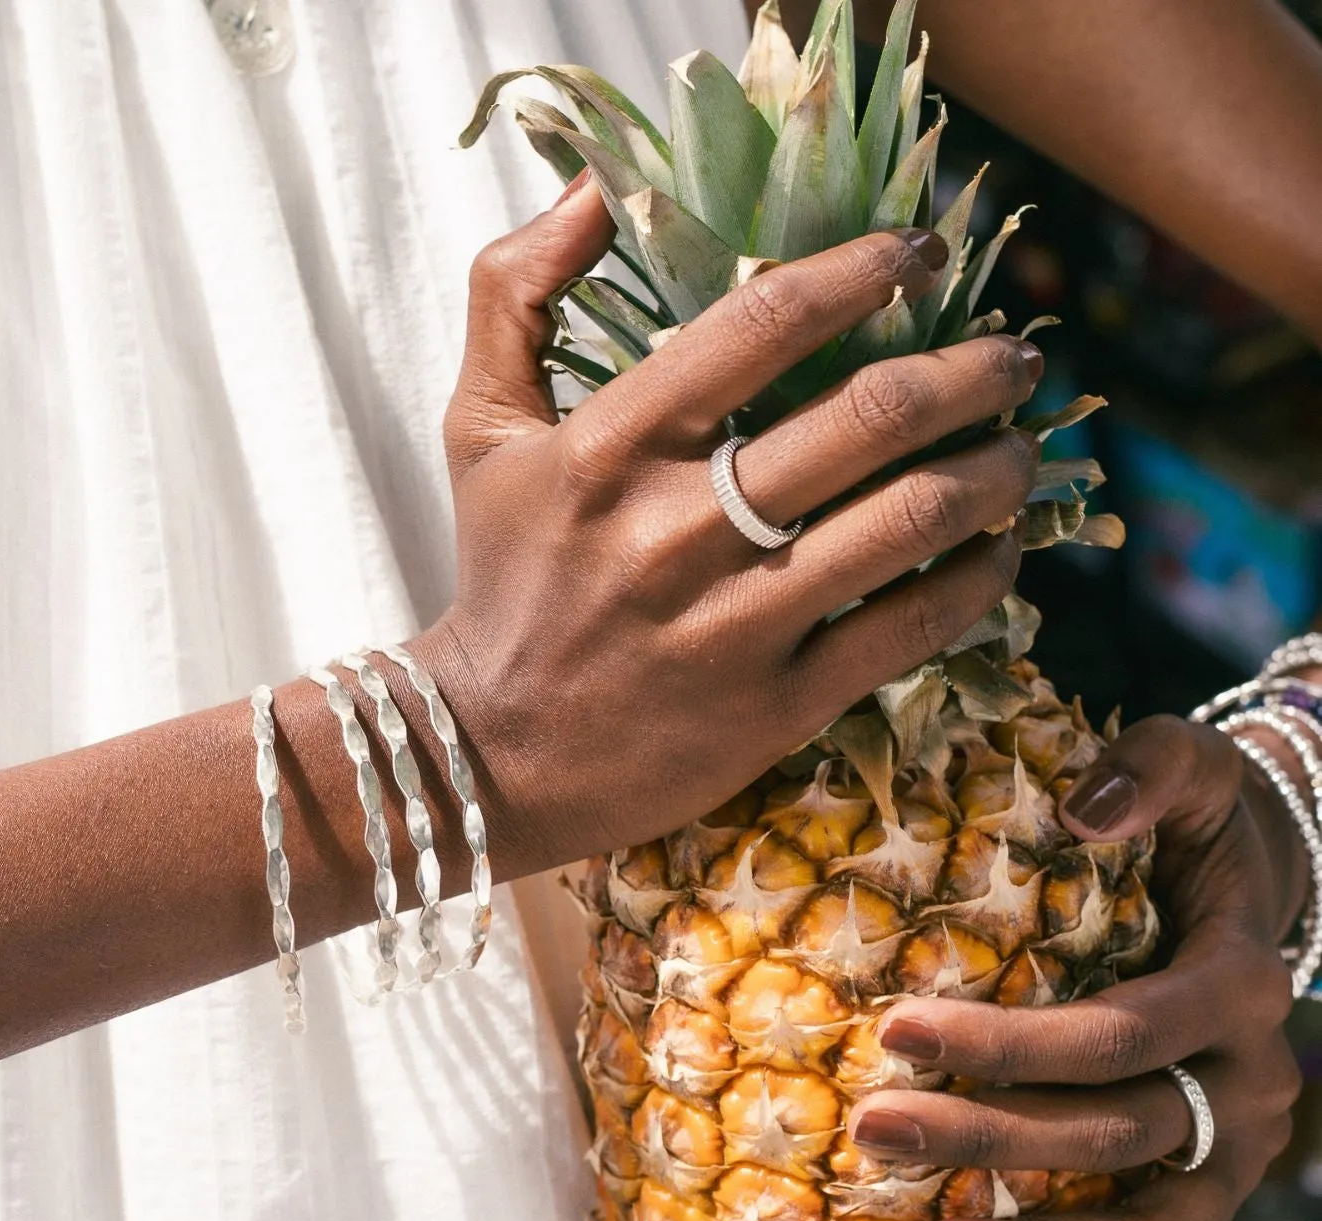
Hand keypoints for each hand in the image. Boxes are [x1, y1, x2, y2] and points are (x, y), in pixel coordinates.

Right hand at [412, 173, 1042, 877]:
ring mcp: (734, 622)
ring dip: (995, 470)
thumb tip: (589, 190)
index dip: (866, 269)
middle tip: (1013, 356)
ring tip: (1021, 447)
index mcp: (611, 446)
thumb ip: (514, 297)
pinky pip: (910, 629)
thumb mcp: (479, 431)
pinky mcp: (776, 706)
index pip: (766, 321)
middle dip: (972, 369)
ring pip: (911, 520)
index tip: (922, 254)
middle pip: (871, 415)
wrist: (494, 751)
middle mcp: (679, 528)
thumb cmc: (501, 580)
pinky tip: (999, 551)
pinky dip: (978, 579)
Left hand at [845, 715, 1302, 1220]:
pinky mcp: (1214, 1193)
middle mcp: (1248, 1083)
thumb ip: (1145, 771)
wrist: (1255, 884)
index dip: (1010, 1043)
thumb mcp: (1184, 770)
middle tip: (872, 1131)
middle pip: (1114, 1134)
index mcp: (1236, 984)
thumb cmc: (1196, 824)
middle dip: (989, 1139)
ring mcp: (1234, 1154)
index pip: (1118, 1033)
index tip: (895, 1033)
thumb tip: (1083, 805)